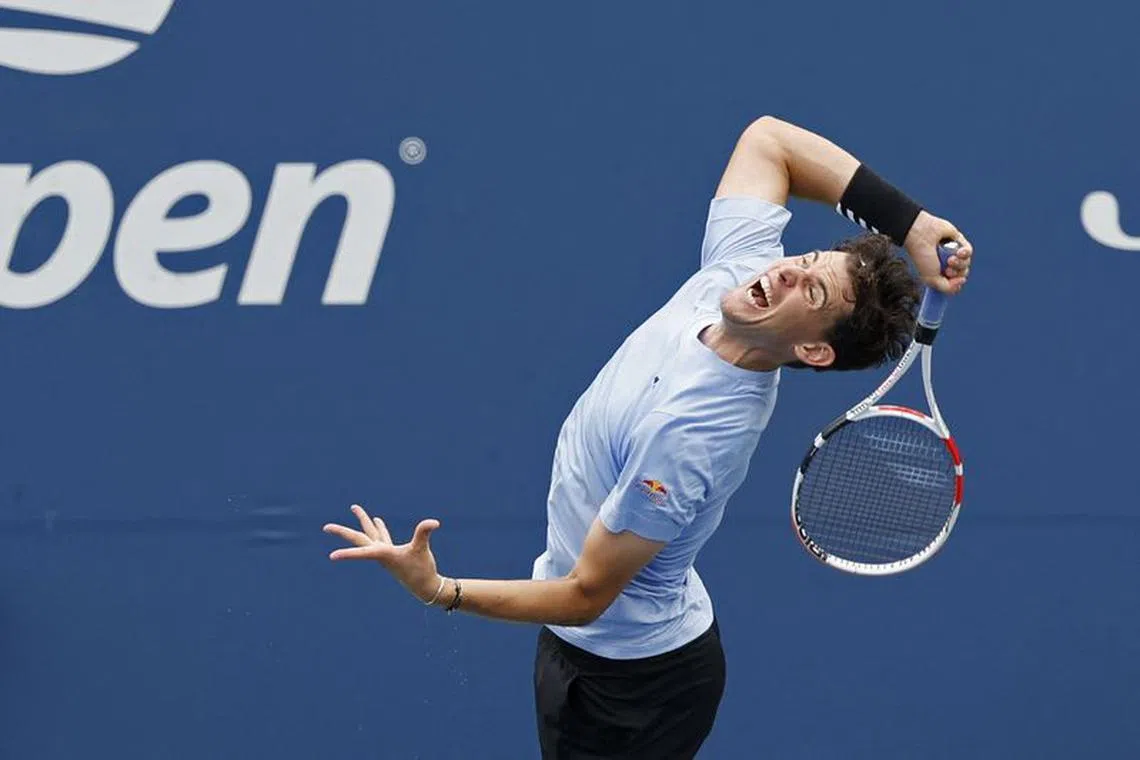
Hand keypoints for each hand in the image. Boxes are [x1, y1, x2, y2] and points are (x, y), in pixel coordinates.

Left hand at [323, 504, 443, 602]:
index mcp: (383, 554)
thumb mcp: (422, 550)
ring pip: (370, 535)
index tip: (331, 557)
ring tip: (355, 509)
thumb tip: (433, 522)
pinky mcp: (393, 552)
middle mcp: (380, 553)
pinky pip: (382, 537)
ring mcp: (385, 552)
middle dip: (342, 532)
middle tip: (325, 527)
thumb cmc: (422, 570)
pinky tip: (377, 520)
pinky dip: (379, 528)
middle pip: (358, 539)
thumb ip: (424, 534)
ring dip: (363, 522)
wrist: (426, 587)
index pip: (362, 553)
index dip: (347, 554)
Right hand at [903, 211, 973, 293]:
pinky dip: (965, 253)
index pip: (954, 283)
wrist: (922, 237)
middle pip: (962, 274)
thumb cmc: (922, 257)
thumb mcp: (932, 279)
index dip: (955, 284)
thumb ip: (947, 288)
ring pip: (966, 263)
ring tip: (950, 259)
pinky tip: (959, 252)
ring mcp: (953, 253)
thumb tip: (962, 282)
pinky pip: (969, 251)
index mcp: (939, 274)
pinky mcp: (959, 242)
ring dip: (960, 263)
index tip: (950, 280)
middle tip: (948, 269)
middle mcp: (947, 264)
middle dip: (957, 273)